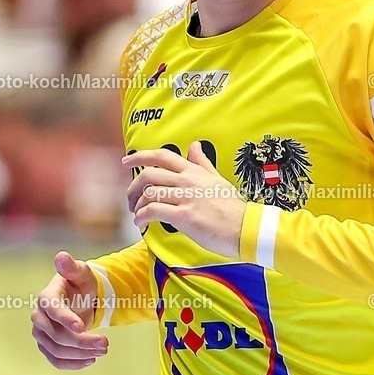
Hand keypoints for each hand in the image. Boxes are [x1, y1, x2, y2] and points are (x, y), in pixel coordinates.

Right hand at [31, 251, 107, 369]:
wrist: (78, 298)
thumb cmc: (80, 283)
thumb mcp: (81, 273)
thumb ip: (72, 267)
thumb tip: (61, 256)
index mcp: (47, 298)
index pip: (53, 310)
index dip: (66, 318)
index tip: (82, 326)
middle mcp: (39, 317)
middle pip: (57, 335)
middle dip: (82, 341)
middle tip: (106, 344)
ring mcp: (41, 334)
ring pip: (57, 350)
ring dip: (81, 354)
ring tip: (103, 350)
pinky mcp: (47, 346)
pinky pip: (56, 360)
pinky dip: (73, 364)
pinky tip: (91, 360)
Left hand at [123, 141, 245, 257]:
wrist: (247, 228)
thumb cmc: (234, 208)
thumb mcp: (218, 179)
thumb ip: (202, 164)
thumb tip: (194, 146)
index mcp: (194, 172)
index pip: (162, 156)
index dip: (140, 156)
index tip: (126, 160)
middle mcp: (188, 181)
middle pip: (149, 174)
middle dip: (133, 186)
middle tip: (131, 198)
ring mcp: (186, 197)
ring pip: (149, 193)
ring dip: (137, 204)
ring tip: (137, 214)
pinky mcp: (185, 216)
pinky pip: (154, 210)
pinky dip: (142, 216)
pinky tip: (141, 223)